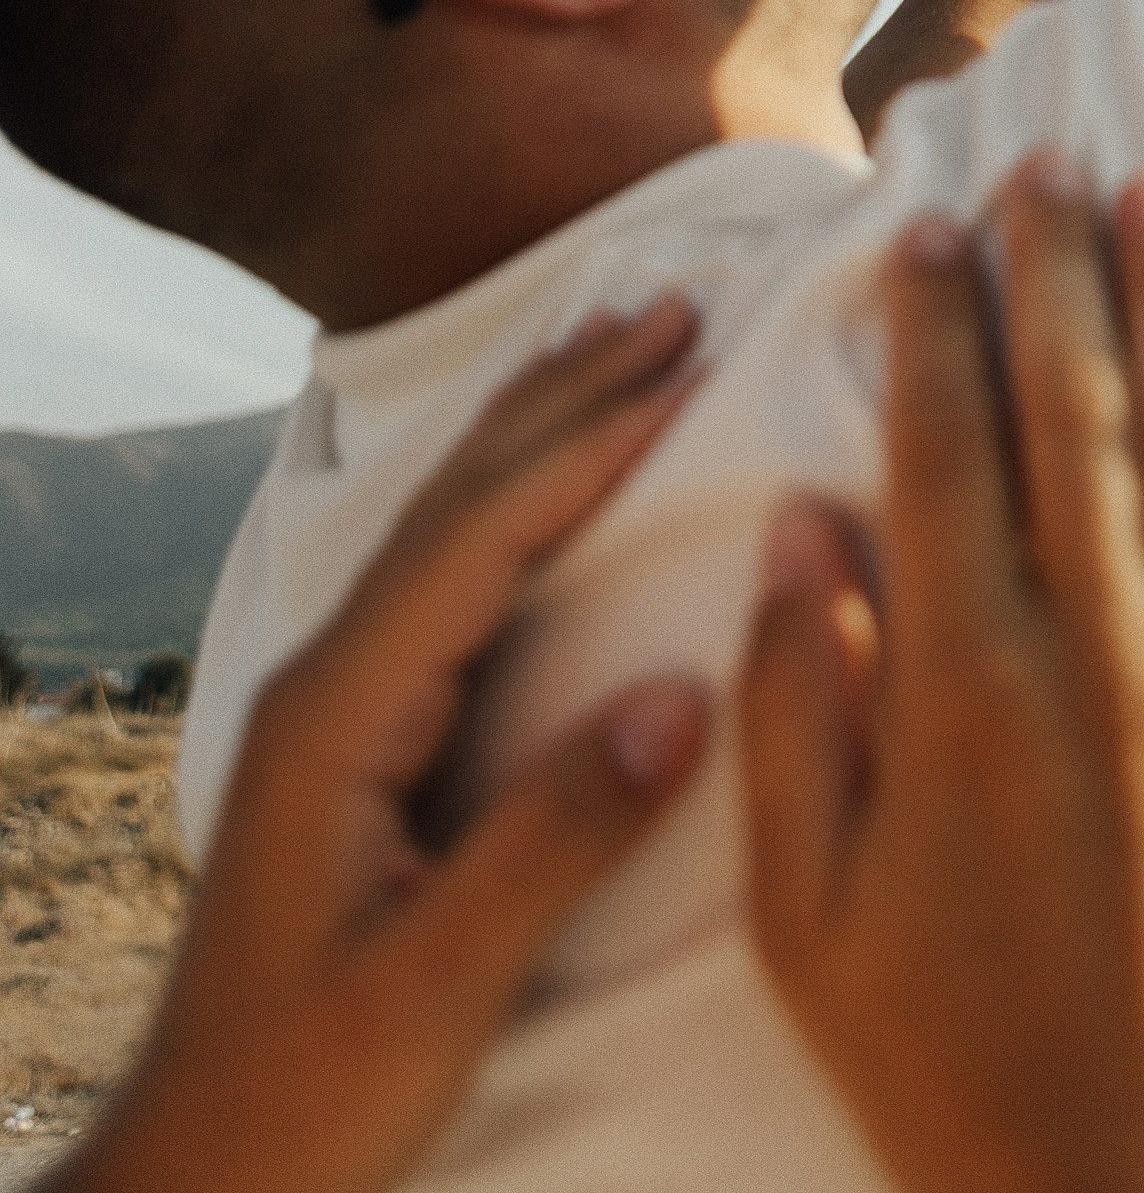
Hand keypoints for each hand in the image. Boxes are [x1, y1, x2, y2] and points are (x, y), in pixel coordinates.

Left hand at [60, 298, 711, 1192]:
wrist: (192, 1181)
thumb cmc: (302, 1102)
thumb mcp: (434, 991)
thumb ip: (549, 841)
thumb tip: (682, 698)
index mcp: (340, 715)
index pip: (479, 539)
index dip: (587, 446)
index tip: (691, 366)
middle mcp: (328, 682)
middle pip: (458, 499)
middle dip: (567, 394)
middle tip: (673, 300)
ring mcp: (336, 708)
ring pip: (449, 523)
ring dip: (541, 425)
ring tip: (619, 341)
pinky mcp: (358, 744)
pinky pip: (451, 575)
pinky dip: (517, 496)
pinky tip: (549, 482)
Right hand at [741, 156, 1143, 1192]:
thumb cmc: (945, 1071)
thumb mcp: (806, 918)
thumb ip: (793, 712)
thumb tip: (799, 524)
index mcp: (964, 696)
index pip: (941, 453)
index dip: (931, 324)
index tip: (922, 222)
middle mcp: (1101, 663)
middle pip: (1074, 418)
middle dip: (1056, 270)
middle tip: (1047, 148)